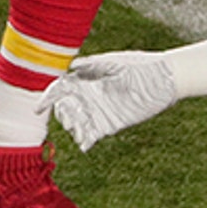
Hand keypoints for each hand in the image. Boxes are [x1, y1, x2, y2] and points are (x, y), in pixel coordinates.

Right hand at [37, 50, 178, 150]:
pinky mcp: (111, 124)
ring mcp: (100, 111)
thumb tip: (71, 67)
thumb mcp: (115, 62)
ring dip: (72, 128)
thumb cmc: (141, 65)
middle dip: (62, 114)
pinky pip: (93, 134)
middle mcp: (91, 96)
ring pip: (77, 123)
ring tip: (77, 129)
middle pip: (66, 108)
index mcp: (88, 79)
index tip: (38, 109)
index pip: (61, 89)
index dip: (48, 98)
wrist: (167, 79)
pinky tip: (84, 145)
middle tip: (69, 116)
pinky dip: (85, 141)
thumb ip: (93, 65)